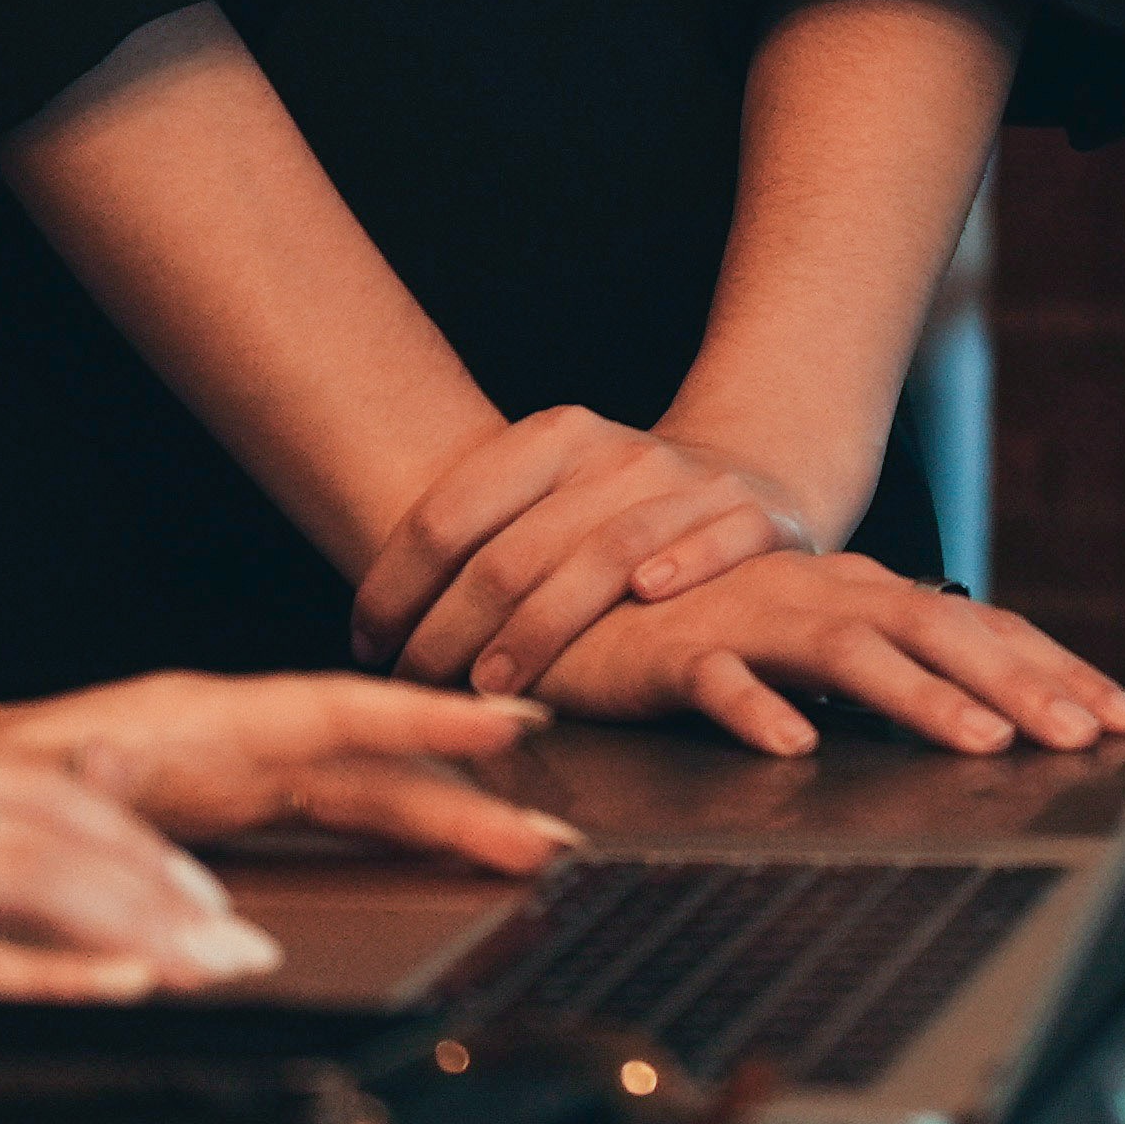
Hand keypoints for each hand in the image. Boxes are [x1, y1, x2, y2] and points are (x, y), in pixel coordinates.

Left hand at [0, 670, 562, 882]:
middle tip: (550, 838)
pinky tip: (452, 853)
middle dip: (467, 793)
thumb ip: (78, 790)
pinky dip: (401, 830)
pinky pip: (337, 816)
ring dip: (448, 821)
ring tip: (526, 854)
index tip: (507, 722)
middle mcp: (234, 739)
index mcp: (196, 721)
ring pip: (367, 792)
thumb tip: (120, 784)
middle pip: (372, 763)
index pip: (332, 712)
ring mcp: (240, 772)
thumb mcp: (21, 792)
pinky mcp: (233, 808)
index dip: (424, 717)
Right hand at [0, 734, 286, 1088]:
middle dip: (171, 891)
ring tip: (215, 972)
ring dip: (142, 931)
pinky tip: (123, 993)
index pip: (45, 792)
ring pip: (31, 885)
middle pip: (63, 832)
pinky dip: (53, 978)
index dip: (142, 842)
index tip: (206, 894)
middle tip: (244, 944)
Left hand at [350, 407, 814, 696]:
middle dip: (451, 630)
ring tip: (494, 686)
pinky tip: (647, 595)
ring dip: (543, 625)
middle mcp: (619, 454)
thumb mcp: (546, 498)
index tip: (367, 646)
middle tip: (415, 687)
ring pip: (606, 553)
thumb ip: (477, 541)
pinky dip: (686, 563)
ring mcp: (690, 484)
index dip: (395, 587)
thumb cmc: (614, 513)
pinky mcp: (757, 516)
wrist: (750, 472)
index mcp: (554, 436)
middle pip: (516, 550)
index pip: (449, 514)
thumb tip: (368, 628)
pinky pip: (720, 537)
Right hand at [514, 536, 1124, 763]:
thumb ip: (897, 671)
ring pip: (850, 653)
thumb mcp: (821, 647)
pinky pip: (720, 681)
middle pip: (942, 632)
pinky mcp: (676, 652)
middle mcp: (829, 596)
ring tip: (980, 743)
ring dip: (919, 698)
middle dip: (1022, 685)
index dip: (1058, 671)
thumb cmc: (715, 629)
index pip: (985, 630)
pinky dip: (757, 712)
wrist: (583, 591)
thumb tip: (994, 713)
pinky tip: (792, 747)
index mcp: (870, 598)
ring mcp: (756, 618)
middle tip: (1086, 738)